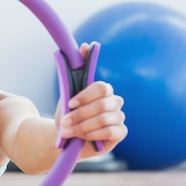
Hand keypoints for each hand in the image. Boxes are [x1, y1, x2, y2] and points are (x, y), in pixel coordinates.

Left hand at [58, 43, 127, 157]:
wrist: (66, 140)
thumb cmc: (68, 115)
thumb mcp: (67, 93)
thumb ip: (75, 69)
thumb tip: (85, 45)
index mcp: (103, 90)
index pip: (102, 88)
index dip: (85, 96)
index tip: (70, 104)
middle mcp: (114, 101)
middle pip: (103, 105)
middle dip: (81, 115)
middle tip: (65, 122)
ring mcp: (119, 117)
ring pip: (105, 119)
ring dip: (83, 126)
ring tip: (68, 131)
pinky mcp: (120, 133)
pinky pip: (110, 131)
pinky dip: (92, 134)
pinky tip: (82, 137)